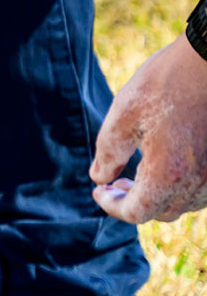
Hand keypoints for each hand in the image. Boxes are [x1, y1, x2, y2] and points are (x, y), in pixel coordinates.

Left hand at [90, 36, 206, 222]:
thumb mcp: (124, 115)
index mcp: (168, 173)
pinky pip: (202, 189)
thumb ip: (108, 153)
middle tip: (115, 181)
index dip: (112, 205)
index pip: (137, 212)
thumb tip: (99, 179)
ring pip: (185, 203)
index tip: (98, 190)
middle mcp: (199, 182)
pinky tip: (166, 162)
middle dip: (134, 202)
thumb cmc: (165, 83)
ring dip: (160, 196)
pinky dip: (181, 185)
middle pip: (162, 212)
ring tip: (137, 172)